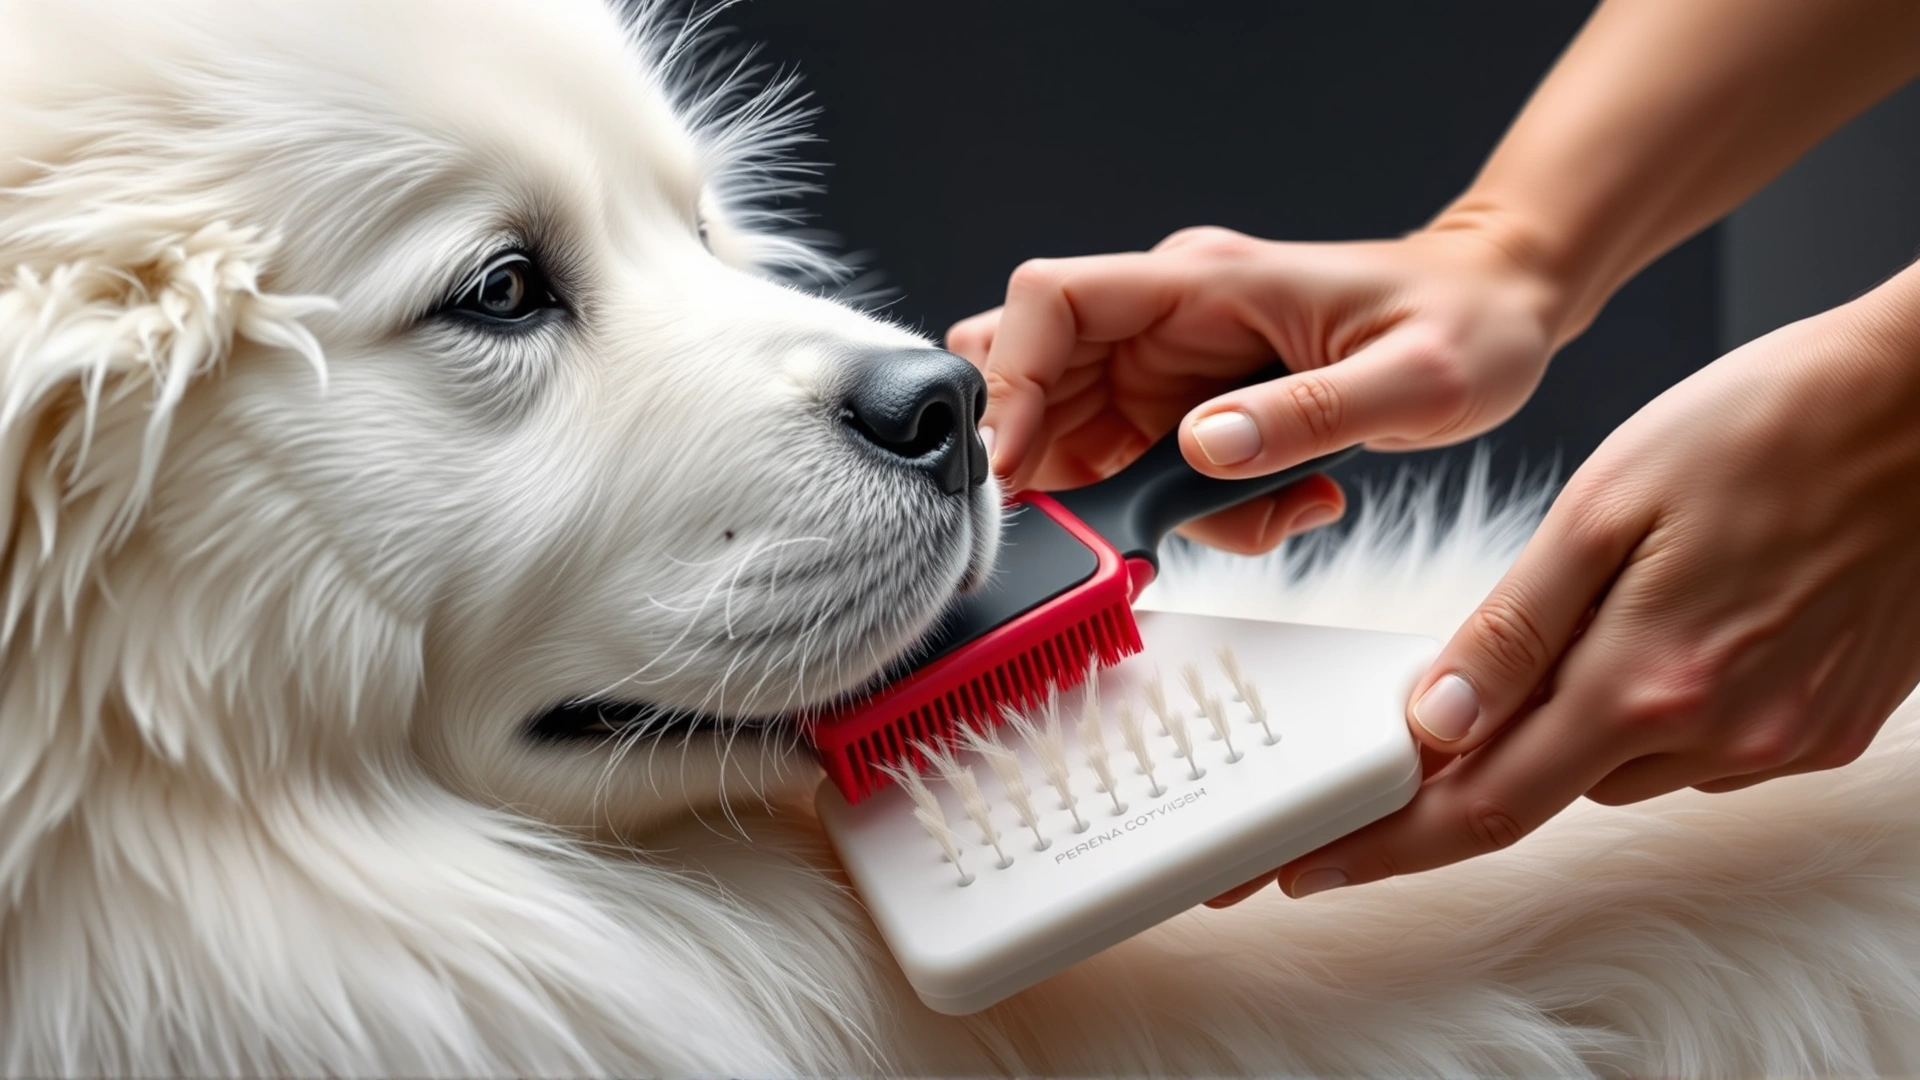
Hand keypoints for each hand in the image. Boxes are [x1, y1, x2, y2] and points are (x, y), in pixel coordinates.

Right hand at [948, 223, 1563, 551]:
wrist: (1498, 312)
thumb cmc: (1465, 323)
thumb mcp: (1413, 378)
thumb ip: (1306, 415)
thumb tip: (1204, 448)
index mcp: (1203, 284)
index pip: (1053, 300)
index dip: (1012, 379)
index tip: (1018, 465)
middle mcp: (1167, 322)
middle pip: (1037, 378)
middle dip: (1054, 465)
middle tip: (1106, 525)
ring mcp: (1169, 368)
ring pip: (1079, 443)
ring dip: (1128, 505)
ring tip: (1245, 516)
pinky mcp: (1184, 413)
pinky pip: (1136, 476)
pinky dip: (1178, 517)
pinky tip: (1272, 509)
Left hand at [1219, 278, 1919, 904]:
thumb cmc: (1768, 426)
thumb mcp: (1605, 505)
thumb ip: (1516, 628)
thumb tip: (1435, 721)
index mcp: (1647, 682)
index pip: (1483, 808)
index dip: (1385, 847)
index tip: (1310, 866)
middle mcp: (1717, 737)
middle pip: (1546, 789)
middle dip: (1467, 774)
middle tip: (1415, 732)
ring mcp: (1778, 744)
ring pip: (1619, 767)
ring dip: (1569, 728)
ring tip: (1577, 629)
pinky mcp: (1823, 735)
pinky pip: (1695, 749)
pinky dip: (1648, 711)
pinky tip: (1660, 635)